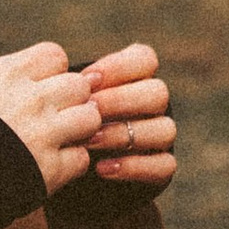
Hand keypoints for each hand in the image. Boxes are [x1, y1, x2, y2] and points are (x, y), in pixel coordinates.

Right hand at [0, 44, 104, 189]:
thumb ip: (4, 81)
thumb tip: (34, 77)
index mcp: (7, 74)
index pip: (55, 56)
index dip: (53, 74)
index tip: (41, 90)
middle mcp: (30, 99)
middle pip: (79, 85)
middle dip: (72, 101)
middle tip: (55, 119)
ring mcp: (42, 134)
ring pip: (90, 118)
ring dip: (79, 131)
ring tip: (59, 142)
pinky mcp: (48, 170)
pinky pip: (81, 159)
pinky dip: (70, 165)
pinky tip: (50, 168)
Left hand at [75, 42, 173, 191]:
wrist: (66, 165)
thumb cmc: (63, 123)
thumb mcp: (64, 101)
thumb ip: (69, 85)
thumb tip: (72, 80)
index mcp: (135, 80)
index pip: (145, 60)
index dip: (120, 66)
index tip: (88, 79)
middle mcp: (153, 107)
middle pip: (158, 92)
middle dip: (121, 100)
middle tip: (89, 109)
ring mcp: (160, 137)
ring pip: (165, 129)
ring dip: (123, 134)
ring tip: (89, 141)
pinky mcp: (162, 169)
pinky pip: (165, 165)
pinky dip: (134, 166)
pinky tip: (102, 168)